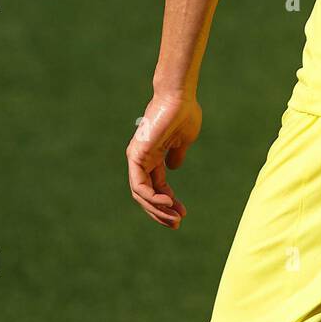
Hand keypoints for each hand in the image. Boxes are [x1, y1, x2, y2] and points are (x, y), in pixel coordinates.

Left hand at [125, 91, 200, 227]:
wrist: (180, 97)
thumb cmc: (184, 113)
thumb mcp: (183, 141)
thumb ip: (176, 155)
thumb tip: (174, 168)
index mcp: (151, 157)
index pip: (154, 187)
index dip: (167, 203)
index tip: (182, 213)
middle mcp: (140, 160)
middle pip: (145, 195)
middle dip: (160, 212)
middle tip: (176, 224)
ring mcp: (137, 158)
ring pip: (141, 194)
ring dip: (157, 210)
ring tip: (175, 218)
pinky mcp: (137, 155)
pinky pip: (140, 185)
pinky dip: (152, 197)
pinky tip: (168, 203)